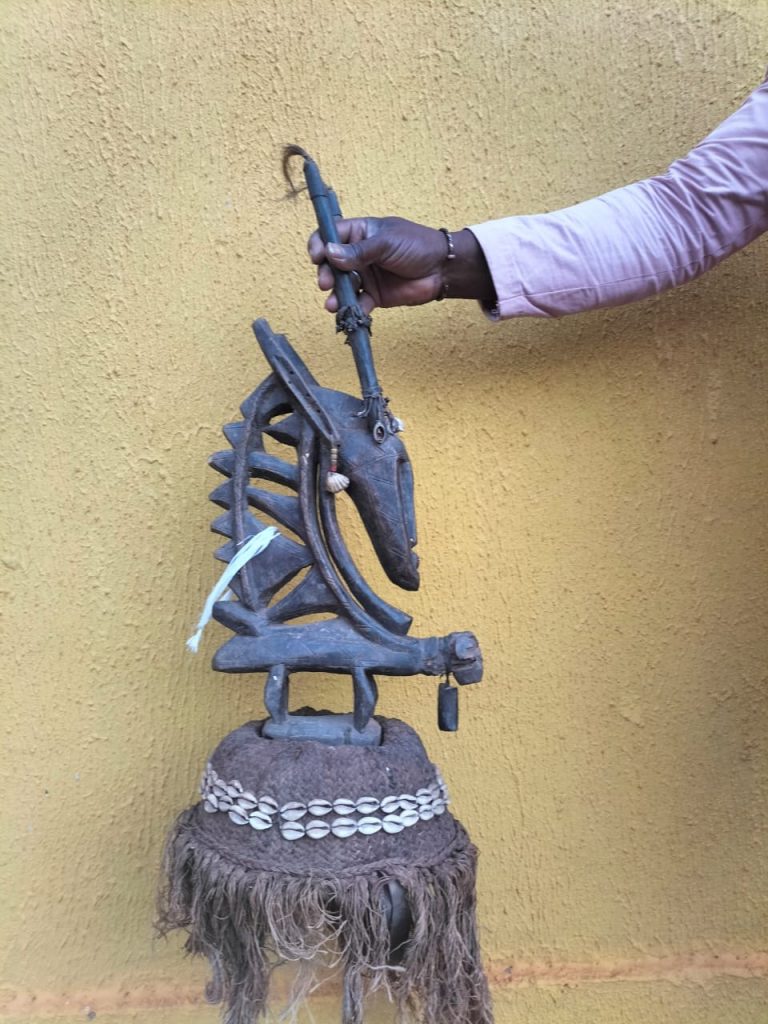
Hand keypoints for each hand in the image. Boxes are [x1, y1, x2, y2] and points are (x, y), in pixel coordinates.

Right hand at [308, 217, 494, 313]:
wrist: (442, 270)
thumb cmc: (417, 245)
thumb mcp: (387, 243)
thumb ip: (359, 251)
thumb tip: (330, 253)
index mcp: (360, 232)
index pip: (330, 235)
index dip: (320, 244)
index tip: (317, 256)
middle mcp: (358, 254)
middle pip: (331, 263)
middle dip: (326, 274)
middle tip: (326, 283)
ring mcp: (365, 275)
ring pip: (342, 286)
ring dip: (335, 295)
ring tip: (333, 304)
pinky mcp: (374, 295)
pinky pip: (357, 303)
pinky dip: (352, 310)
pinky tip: (349, 314)